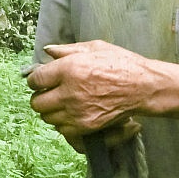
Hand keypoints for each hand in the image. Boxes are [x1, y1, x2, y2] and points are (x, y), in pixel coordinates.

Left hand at [26, 40, 149, 141]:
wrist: (143, 87)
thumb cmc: (121, 64)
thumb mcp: (94, 48)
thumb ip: (67, 50)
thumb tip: (48, 51)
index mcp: (69, 69)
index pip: (35, 80)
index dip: (35, 80)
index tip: (40, 80)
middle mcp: (69, 92)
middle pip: (36, 103)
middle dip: (40, 97)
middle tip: (49, 93)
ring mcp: (77, 112)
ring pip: (47, 118)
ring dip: (51, 111)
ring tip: (62, 103)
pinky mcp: (85, 126)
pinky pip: (62, 129)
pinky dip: (63, 123)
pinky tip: (72, 114)